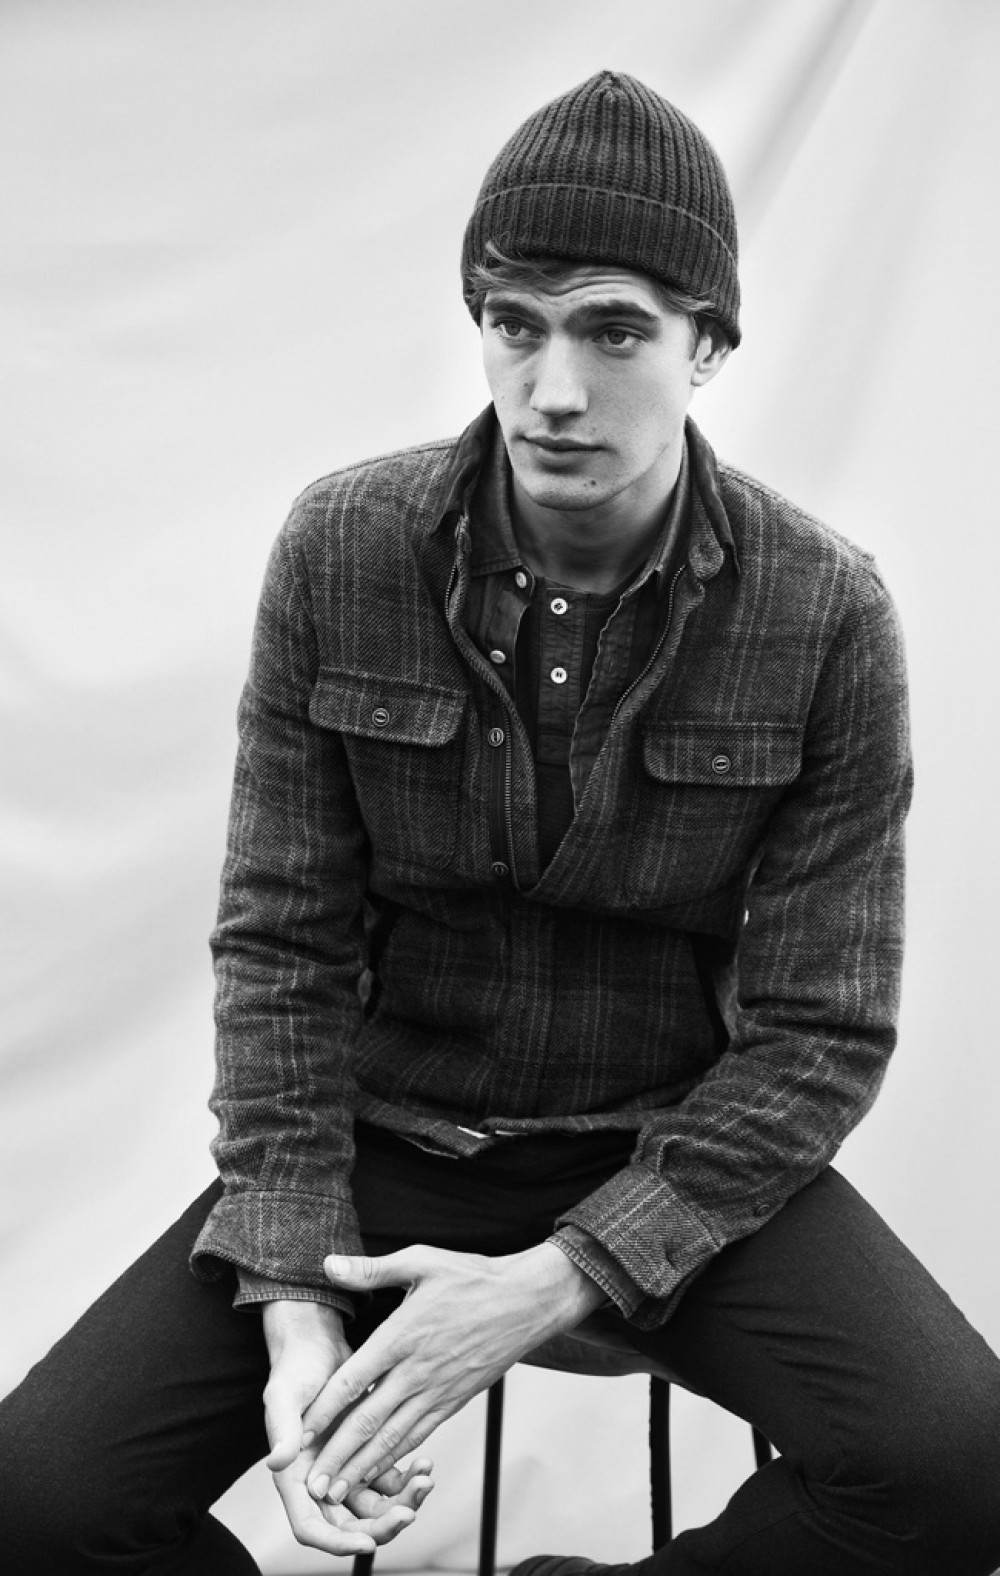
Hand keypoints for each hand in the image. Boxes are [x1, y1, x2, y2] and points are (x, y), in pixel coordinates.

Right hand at [261, 1298, 434, 1554]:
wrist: (317, 1344)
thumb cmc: (296, 1367)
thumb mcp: (285, 1395)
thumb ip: (282, 1429)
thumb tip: (278, 1461)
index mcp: (293, 1477)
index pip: (311, 1527)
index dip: (337, 1542)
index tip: (367, 1542)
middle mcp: (319, 1480)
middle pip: (349, 1524)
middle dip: (380, 1526)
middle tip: (409, 1513)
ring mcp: (343, 1469)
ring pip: (374, 1505)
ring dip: (400, 1501)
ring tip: (425, 1480)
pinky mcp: (364, 1452)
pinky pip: (387, 1480)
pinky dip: (405, 1477)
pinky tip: (424, 1463)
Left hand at [301, 1241, 604, 1504]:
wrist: (525, 1301)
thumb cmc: (472, 1278)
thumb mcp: (420, 1261)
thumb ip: (371, 1269)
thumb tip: (328, 1264)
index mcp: (402, 1336)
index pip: (352, 1380)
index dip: (323, 1411)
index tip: (298, 1433)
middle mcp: (416, 1371)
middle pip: (368, 1421)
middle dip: (337, 1457)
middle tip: (311, 1486)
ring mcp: (437, 1390)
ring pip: (393, 1437)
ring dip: (362, 1468)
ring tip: (337, 1493)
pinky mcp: (455, 1400)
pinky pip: (420, 1434)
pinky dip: (397, 1457)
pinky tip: (379, 1473)